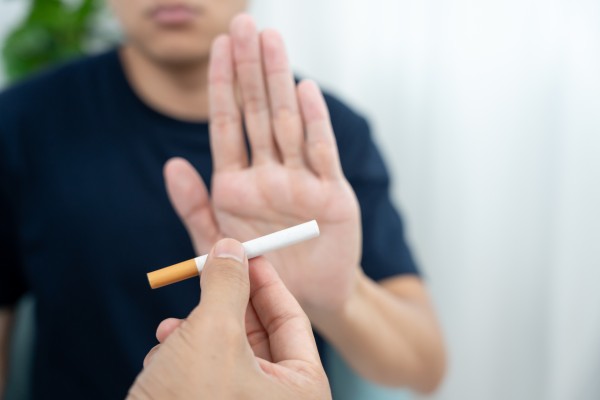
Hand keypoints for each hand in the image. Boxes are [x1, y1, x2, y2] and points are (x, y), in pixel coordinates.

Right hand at [128, 239, 330, 398]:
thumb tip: (231, 247)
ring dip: (195, 334)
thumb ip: (227, 285)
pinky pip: (206, 376)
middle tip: (206, 276)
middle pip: (258, 335)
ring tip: (169, 330)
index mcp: (302, 391)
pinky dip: (184, 360)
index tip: (246, 253)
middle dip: (224, 307)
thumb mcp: (212, 334)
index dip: (267, 281)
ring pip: (226, 354)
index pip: (292, 320)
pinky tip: (161, 356)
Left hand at [164, 14, 360, 313]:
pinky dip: (314, 122)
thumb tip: (172, 164)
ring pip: (288, 124)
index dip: (222, 85)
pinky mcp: (332, 195)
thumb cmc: (262, 275)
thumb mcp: (218, 246)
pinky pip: (321, 154)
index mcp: (236, 185)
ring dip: (279, 81)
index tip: (218, 45)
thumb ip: (194, 208)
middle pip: (258, 113)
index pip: (226, 125)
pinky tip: (304, 89)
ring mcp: (301, 182)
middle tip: (246, 23)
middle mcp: (269, 175)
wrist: (307, 302)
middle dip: (250, 68)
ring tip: (272, 40)